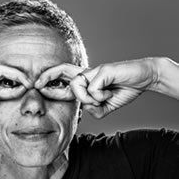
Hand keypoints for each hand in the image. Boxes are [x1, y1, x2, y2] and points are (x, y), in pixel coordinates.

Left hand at [35, 58, 158, 118]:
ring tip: (104, 98)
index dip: (52, 84)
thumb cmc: (123, 90)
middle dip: (47, 75)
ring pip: (77, 86)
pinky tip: (111, 93)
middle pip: (62, 70)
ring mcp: (94, 71)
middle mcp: (88, 73)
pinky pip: (93, 90)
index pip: (65, 79)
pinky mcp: (102, 70)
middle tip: (36, 83)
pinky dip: (101, 97)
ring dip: (88, 98)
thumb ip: (93, 108)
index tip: (39, 88)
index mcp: (87, 80)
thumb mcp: (105, 106)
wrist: (143, 78)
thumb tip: (85, 107)